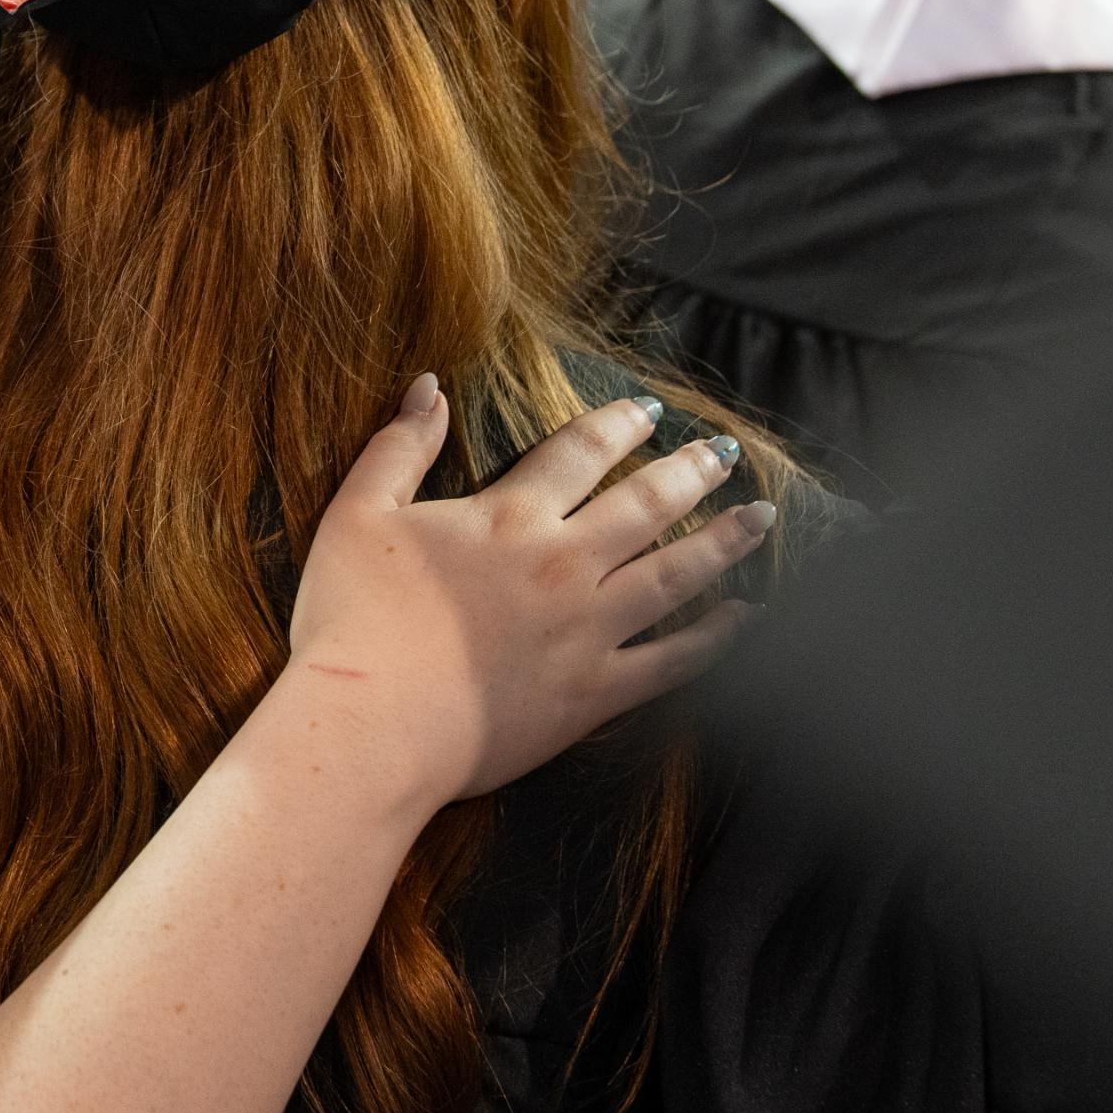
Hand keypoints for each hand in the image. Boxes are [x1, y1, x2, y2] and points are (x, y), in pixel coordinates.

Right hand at [276, 378, 763, 811]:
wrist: (370, 725)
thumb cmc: (353, 620)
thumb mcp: (357, 512)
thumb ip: (399, 446)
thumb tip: (429, 387)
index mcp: (508, 516)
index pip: (580, 453)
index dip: (618, 425)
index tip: (651, 410)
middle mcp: (562, 564)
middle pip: (645, 505)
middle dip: (691, 472)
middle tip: (725, 453)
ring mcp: (586, 631)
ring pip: (674, 575)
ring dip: (722, 542)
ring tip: (760, 519)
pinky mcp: (593, 694)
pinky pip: (672, 662)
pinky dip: (715, 639)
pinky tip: (746, 619)